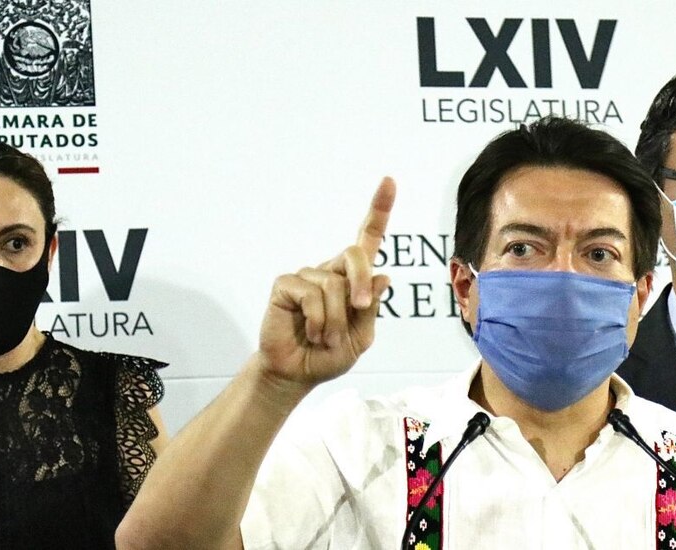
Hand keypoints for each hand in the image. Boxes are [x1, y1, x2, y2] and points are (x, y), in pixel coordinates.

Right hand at [255, 178, 394, 388]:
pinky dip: (317, 319)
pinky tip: (310, 332)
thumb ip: (370, 308)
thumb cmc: (329, 354)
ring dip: (334, 320)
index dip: (380, 209)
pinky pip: (311, 294)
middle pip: (354, 254)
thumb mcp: (361, 336)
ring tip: (325, 338)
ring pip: (334, 285)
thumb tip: (382, 276)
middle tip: (357, 309)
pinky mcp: (286, 285)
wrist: (297, 373)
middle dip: (361, 282)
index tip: (389, 181)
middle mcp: (331, 270)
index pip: (368, 238)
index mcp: (354, 279)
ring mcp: (307, 276)